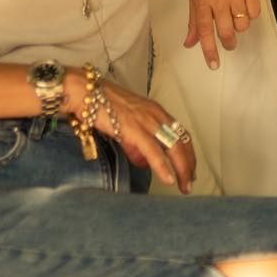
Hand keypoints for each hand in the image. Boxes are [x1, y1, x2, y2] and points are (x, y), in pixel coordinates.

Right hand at [66, 71, 195, 192]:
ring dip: (181, 169)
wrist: (85, 91)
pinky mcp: (133, 128)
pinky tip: (168, 179)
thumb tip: (145, 162)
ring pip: (173, 148)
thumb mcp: (127, 124)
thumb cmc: (103, 105)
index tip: (190, 170)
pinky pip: (153, 151)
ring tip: (184, 186)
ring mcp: (146, 121)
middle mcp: (156, 115)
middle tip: (189, 183)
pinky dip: (163, 167)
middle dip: (189, 165)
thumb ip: (138, 143)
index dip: (188, 154)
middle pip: (182, 142)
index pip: (181, 134)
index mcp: (156, 111)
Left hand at [184, 0, 259, 68]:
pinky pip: (255, 14)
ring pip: (242, 24)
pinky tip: (245, 6)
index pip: (204, 29)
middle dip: (228, 42)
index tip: (214, 65)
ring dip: (239, 26)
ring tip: (235, 15)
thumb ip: (194, 22)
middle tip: (229, 43)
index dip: (209, 49)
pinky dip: (251, 15)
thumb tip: (190, 44)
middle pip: (226, 31)